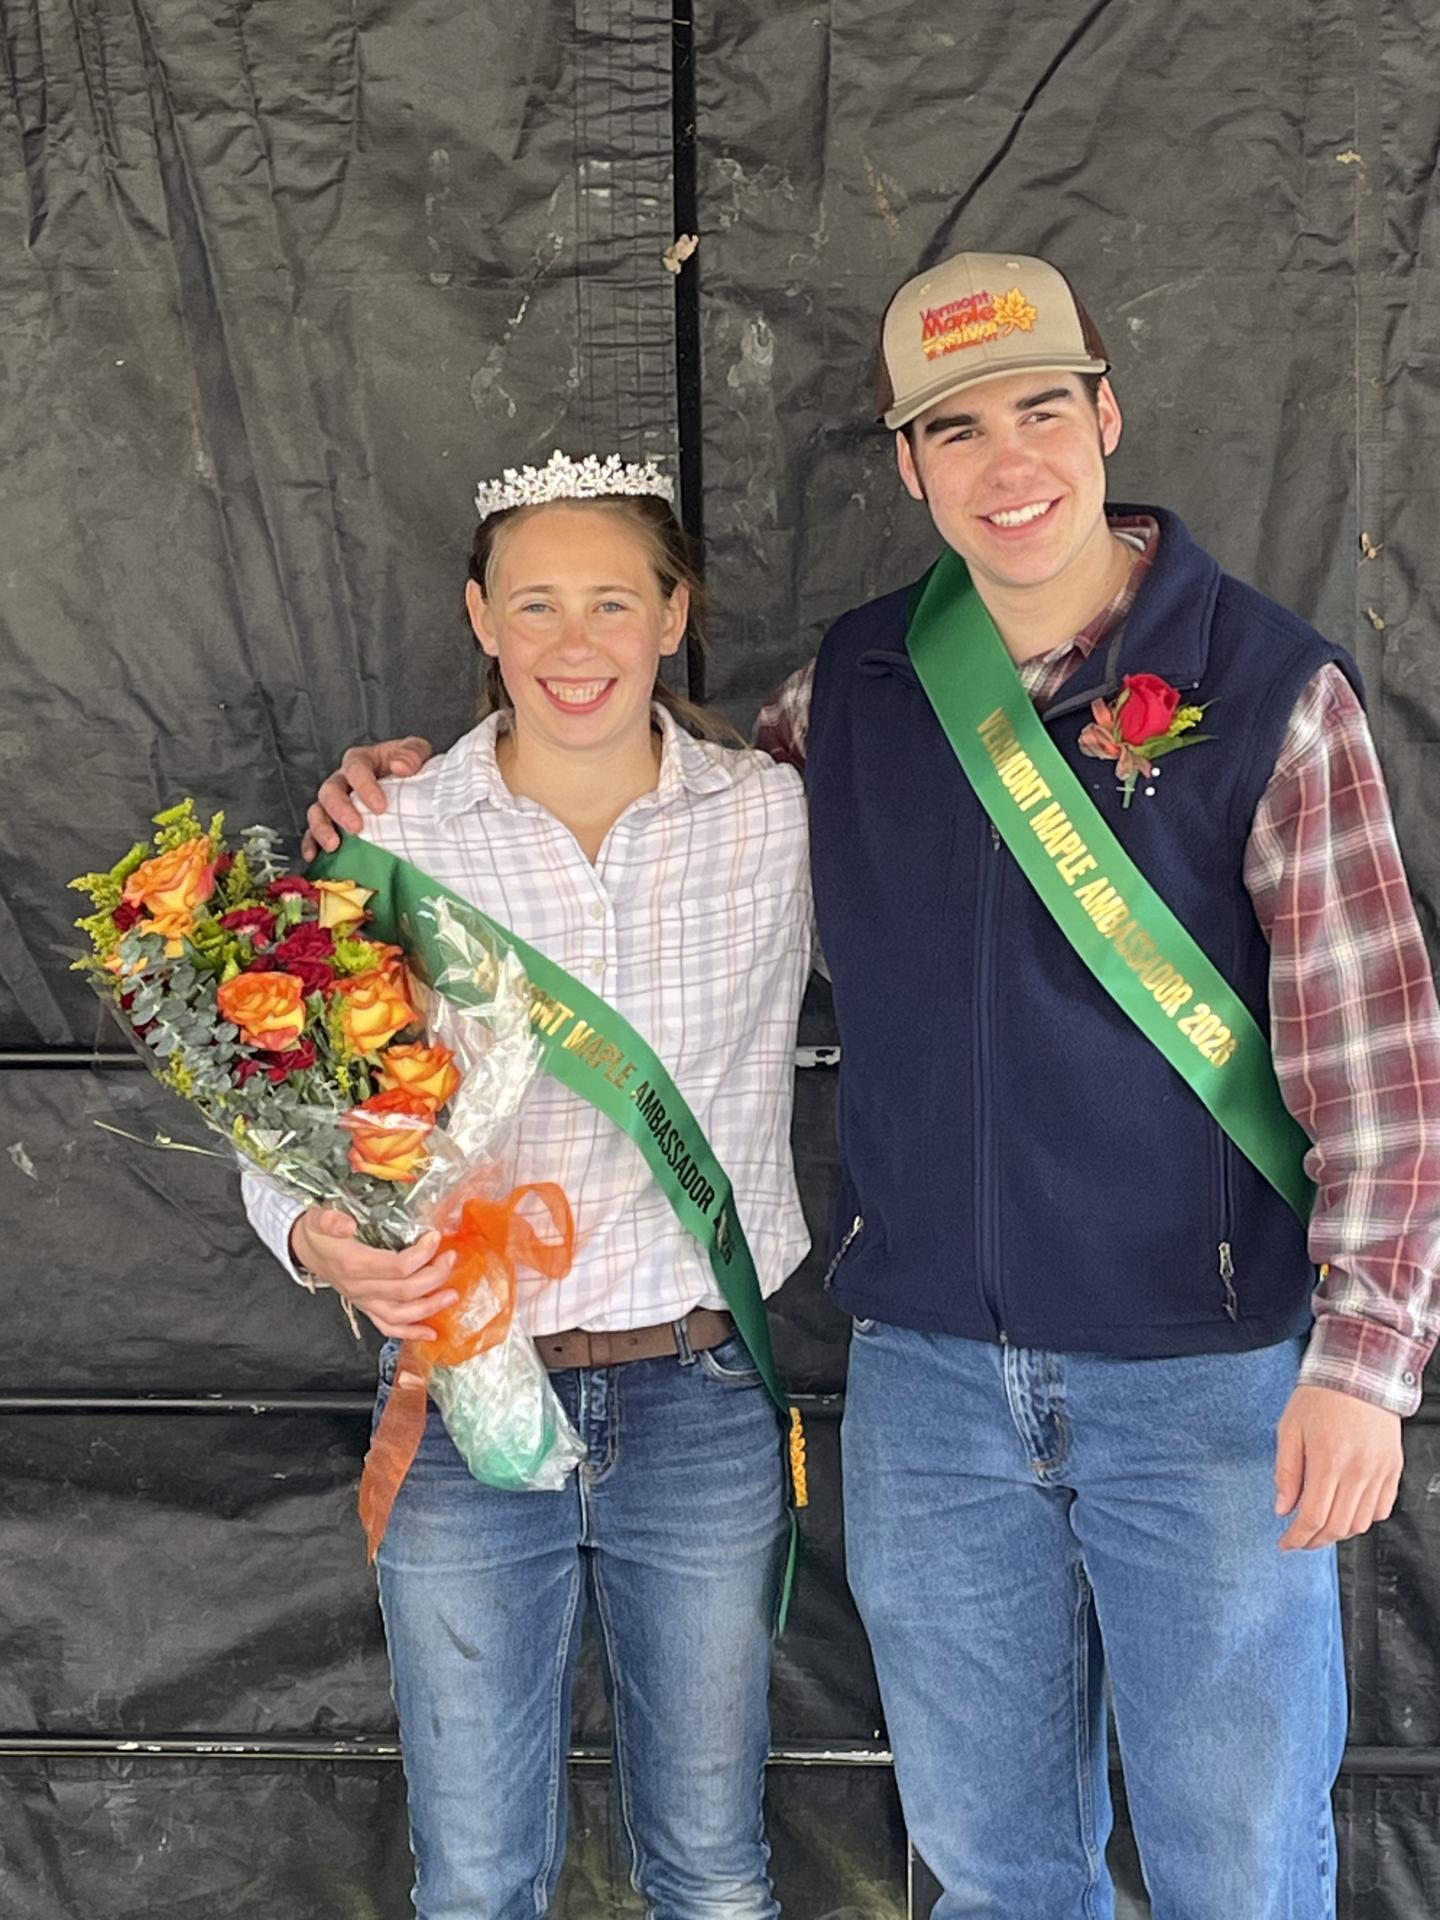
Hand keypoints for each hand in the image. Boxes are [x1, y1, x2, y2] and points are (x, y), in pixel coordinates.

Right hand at [290, 1207, 457, 1339]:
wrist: (304, 1249)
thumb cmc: (317, 1232)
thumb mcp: (318, 1218)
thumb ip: (331, 1220)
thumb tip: (348, 1224)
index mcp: (352, 1264)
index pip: (396, 1267)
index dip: (421, 1254)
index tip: (435, 1237)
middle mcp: (359, 1287)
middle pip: (404, 1290)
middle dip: (434, 1277)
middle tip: (451, 1259)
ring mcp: (363, 1301)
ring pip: (400, 1313)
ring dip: (429, 1307)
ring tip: (452, 1295)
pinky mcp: (366, 1307)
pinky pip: (388, 1326)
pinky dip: (410, 1332)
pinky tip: (431, 1333)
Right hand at [302, 737, 433, 858]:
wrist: (415, 787)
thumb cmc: (412, 769)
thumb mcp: (418, 752)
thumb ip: (412, 754)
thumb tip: (400, 767)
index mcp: (361, 760)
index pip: (355, 768)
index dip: (364, 786)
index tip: (380, 806)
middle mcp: (343, 780)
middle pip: (331, 791)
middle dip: (340, 810)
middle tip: (356, 828)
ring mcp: (335, 803)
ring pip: (317, 811)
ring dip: (322, 828)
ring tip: (333, 845)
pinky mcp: (333, 824)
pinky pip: (314, 833)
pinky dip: (311, 844)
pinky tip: (315, 857)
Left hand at [1274, 1383, 1403, 1549]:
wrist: (1359, 1374)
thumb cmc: (1320, 1397)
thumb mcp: (1289, 1429)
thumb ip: (1286, 1472)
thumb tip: (1282, 1509)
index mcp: (1328, 1460)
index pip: (1313, 1516)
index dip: (1297, 1537)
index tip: (1285, 1544)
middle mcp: (1358, 1470)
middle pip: (1337, 1527)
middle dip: (1314, 1541)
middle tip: (1299, 1540)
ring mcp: (1379, 1472)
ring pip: (1361, 1523)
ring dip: (1338, 1532)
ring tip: (1320, 1526)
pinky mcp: (1393, 1469)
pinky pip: (1381, 1509)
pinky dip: (1363, 1519)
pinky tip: (1346, 1511)